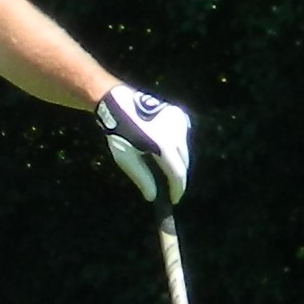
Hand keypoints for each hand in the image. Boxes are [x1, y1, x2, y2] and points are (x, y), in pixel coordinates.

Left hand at [95, 84, 190, 206]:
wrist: (118, 103)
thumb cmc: (119, 133)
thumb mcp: (126, 159)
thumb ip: (142, 178)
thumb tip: (152, 196)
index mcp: (164, 145)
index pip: (178, 174)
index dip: (177, 189)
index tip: (173, 200)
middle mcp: (177, 133)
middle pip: (183, 163)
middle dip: (177, 177)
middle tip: (170, 189)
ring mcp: (180, 122)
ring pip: (184, 150)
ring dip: (177, 161)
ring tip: (165, 171)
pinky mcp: (179, 115)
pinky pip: (182, 137)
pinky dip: (177, 146)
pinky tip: (165, 150)